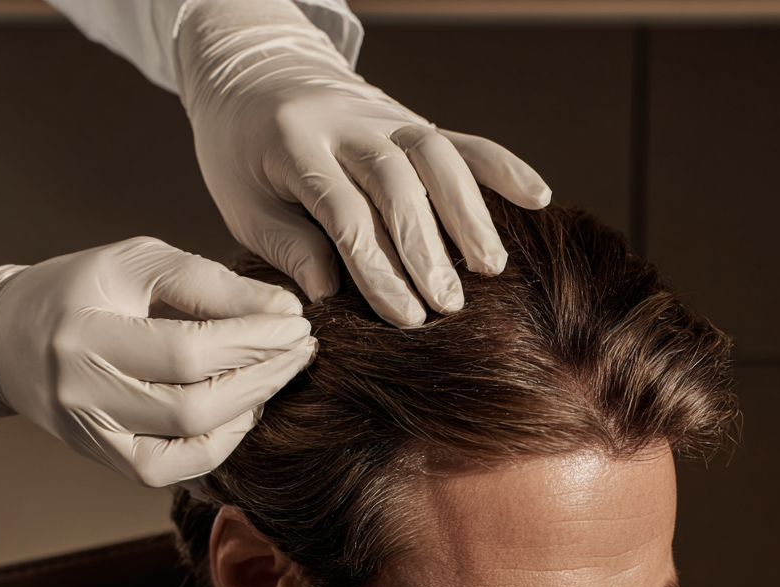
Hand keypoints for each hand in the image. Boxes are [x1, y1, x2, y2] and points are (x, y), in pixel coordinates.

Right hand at [0, 237, 315, 486]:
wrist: (7, 339)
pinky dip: (226, 440)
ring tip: (284, 372)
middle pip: (195, 404)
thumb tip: (284, 310)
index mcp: (82, 337)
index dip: (252, 340)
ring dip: (253, 409)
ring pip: (193, 443)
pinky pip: (181, 467)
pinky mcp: (111, 462)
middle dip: (263, 376)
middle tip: (304, 348)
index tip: (298, 322)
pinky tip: (248, 407)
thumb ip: (210, 284)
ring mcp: (95, 439)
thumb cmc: (78, 293)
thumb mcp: (136, 264)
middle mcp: (83, 397)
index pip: (186, 351)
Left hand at [176, 0, 550, 327]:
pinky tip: (538, 196)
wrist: (251, 76)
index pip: (345, 213)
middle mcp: (346, 124)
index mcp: (294, 145)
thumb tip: (329, 290)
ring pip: (437, 157)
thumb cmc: (241, 155)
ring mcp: (385, 117)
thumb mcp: (241, 203)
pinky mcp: (411, 119)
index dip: (377, 270)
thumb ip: (285, 243)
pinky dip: (502, 165)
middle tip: (449, 305)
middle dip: (427, 250)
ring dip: (470, 213)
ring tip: (492, 268)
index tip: (404, 318)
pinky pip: (462, 137)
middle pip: (398, 186)